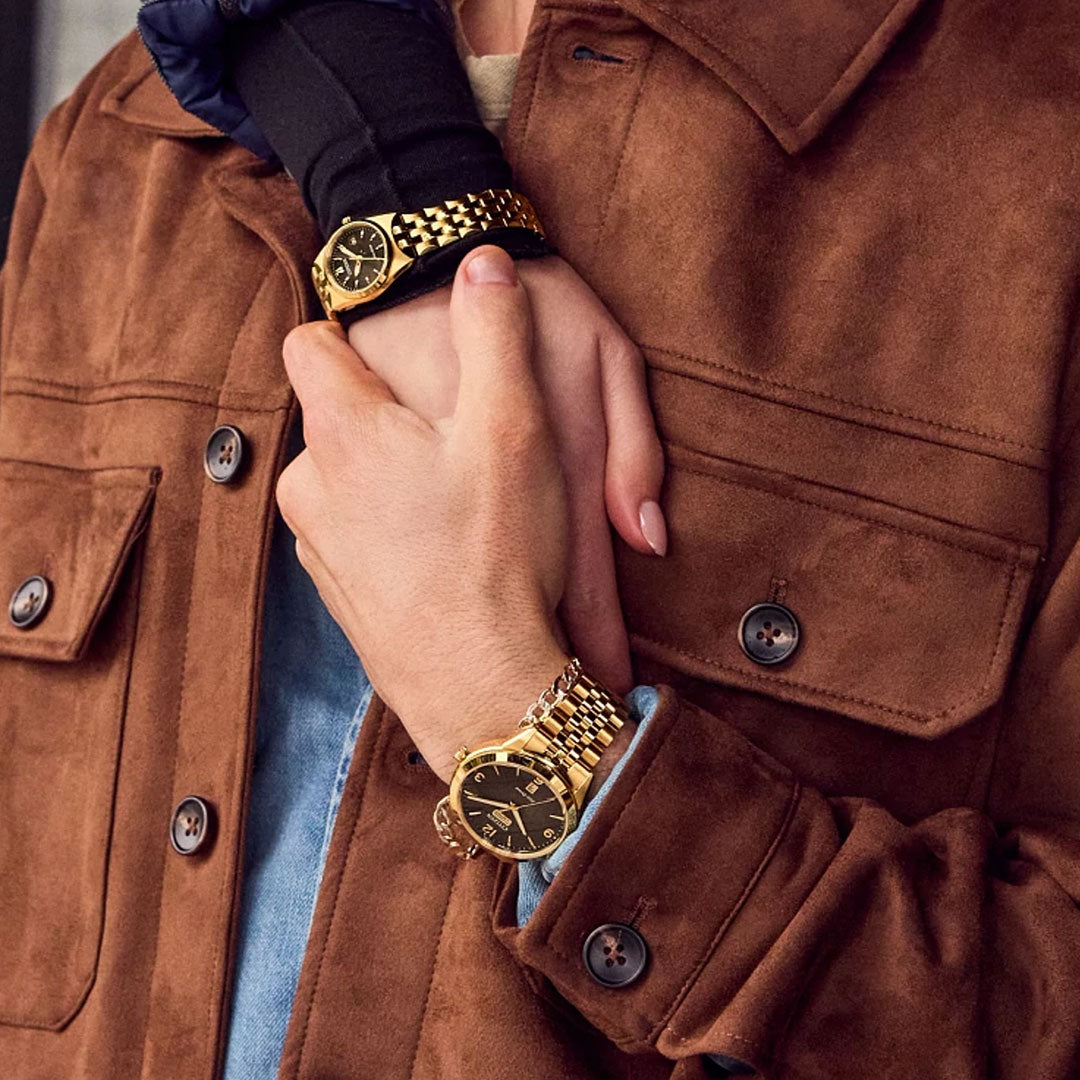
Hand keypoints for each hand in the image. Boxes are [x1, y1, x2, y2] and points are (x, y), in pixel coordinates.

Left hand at [345, 255, 665, 694]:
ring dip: (394, 481)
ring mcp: (319, 547)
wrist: (482, 687)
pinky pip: (360, 538)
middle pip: (336, 418)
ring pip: (349, 482)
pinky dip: (395, 534)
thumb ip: (496, 331)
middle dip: (390, 419)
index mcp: (341, 430)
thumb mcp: (515, 427)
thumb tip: (481, 258)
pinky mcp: (340, 595)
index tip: (401, 353)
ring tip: (463, 506)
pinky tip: (450, 555)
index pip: (307, 343)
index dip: (348, 334)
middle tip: (460, 443)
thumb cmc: (497, 554)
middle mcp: (310, 485)